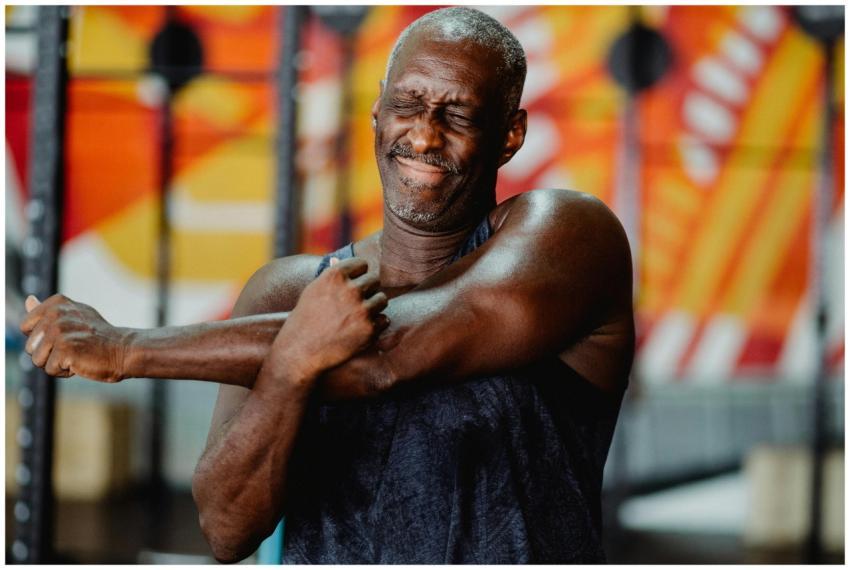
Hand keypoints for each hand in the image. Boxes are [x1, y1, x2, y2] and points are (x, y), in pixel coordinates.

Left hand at [20, 294, 129, 381]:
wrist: (123, 350)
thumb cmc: (98, 337)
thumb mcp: (74, 317)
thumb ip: (47, 311)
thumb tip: (28, 300)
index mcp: (56, 303)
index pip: (25, 326)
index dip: (41, 338)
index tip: (65, 336)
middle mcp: (56, 314)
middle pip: (30, 346)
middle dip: (48, 354)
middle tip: (73, 348)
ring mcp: (59, 331)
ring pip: (37, 360)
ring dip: (56, 364)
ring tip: (76, 355)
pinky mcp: (64, 349)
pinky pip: (50, 370)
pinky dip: (65, 372)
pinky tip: (80, 362)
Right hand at [268, 257, 388, 382]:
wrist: (300, 352)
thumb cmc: (304, 320)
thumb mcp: (312, 291)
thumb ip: (330, 276)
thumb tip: (337, 258)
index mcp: (335, 276)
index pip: (362, 264)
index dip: (358, 275)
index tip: (351, 285)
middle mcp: (350, 290)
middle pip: (375, 280)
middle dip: (367, 291)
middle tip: (354, 304)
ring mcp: (361, 310)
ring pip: (382, 299)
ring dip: (374, 307)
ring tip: (357, 317)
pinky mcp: (369, 330)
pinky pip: (384, 320)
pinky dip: (375, 325)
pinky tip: (359, 330)